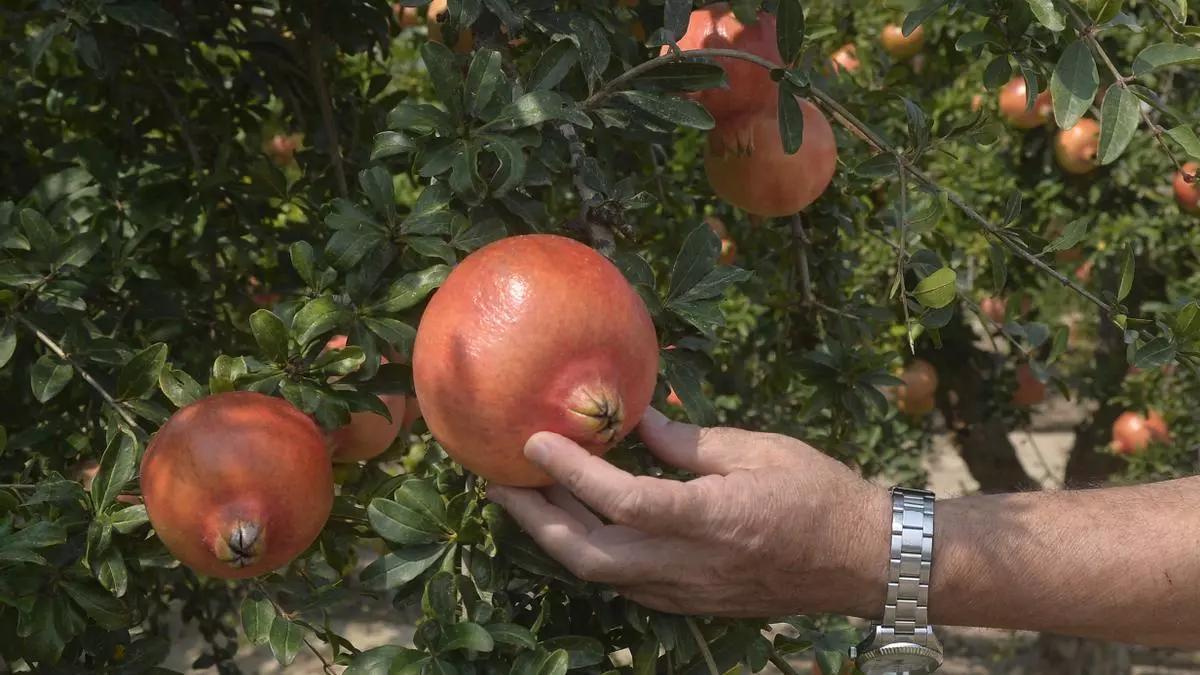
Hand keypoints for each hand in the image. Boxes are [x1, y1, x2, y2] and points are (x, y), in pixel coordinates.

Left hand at [487, 408, 889, 617]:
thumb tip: (635, 419)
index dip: (570, 472)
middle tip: (501, 482)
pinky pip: (626, 582)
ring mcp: (688, 591)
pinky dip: (593, 553)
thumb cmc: (819, 494)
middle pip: (588, 554)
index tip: (534, 442)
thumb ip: (686, 442)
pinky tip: (581, 524)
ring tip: (529, 498)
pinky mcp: (692, 601)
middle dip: (535, 519)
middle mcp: (689, 564)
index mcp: (709, 519)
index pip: (620, 500)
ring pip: (600, 574)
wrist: (863, 560)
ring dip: (558, 537)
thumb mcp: (756, 450)